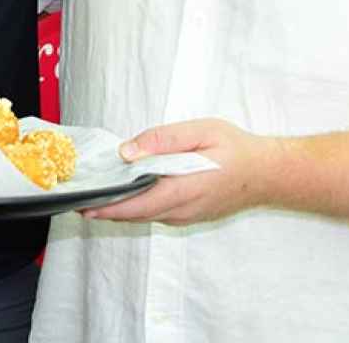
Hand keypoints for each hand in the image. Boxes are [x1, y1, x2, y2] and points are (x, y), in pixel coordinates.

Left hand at [82, 119, 275, 225]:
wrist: (268, 174)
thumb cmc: (236, 149)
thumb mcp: (202, 132)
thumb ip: (164, 140)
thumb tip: (128, 151)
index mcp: (184, 189)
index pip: (138, 204)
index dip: (109, 208)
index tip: (85, 207)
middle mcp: (183, 209)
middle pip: (137, 214)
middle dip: (107, 210)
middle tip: (80, 201)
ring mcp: (187, 216)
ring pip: (146, 215)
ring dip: (121, 209)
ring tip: (96, 196)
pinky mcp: (189, 215)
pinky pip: (157, 213)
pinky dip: (138, 207)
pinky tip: (127, 193)